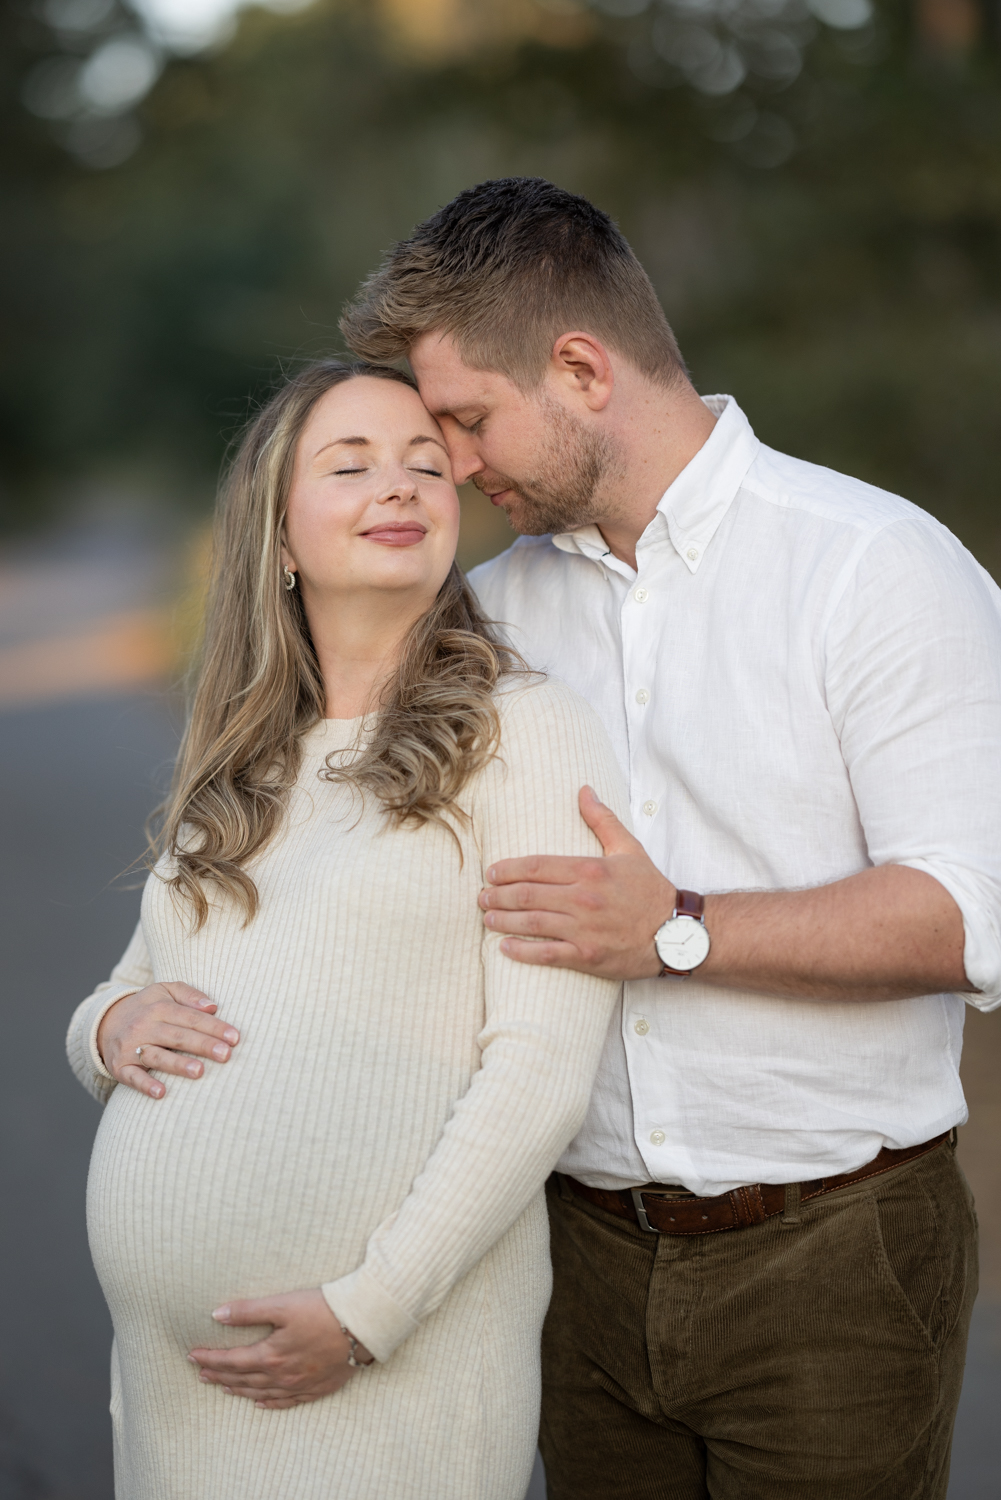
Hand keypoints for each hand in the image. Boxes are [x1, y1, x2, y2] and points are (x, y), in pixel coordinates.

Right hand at [96, 983, 239, 1099]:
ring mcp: (131, 1047)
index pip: (191, 1017)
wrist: (106, 1022)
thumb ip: (189, 995)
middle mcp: (144, 1026)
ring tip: (200, 1071)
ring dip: (178, 1064)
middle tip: (225, 1054)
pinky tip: (161, 1092)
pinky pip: (133, 1077)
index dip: (214, 1027)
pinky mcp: (120, 1067)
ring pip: (157, 1056)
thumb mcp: (165, 991)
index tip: (234, 1037)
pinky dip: (145, 1085)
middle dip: (203, 1045)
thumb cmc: (147, 1008)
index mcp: (159, 1007)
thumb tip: (213, 1006)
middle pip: (178, 1036)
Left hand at [189, 1289, 372, 1408]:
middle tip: (201, 1373)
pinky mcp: (316, 1388)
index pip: (232, 1360)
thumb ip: (249, 1311)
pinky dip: (269, 1403)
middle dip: (219, 1374)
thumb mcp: (283, 1304)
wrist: (362, 1325)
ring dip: (239, 1390)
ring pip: (261, 1392)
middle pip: (243, 1378)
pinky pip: (286, 1402)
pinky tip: (260, 1402)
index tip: (192, 1356)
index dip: (210, 1358)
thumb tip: (217, 1314)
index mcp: (271, 1355)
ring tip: (223, 1386)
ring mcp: (300, 1385)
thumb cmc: (323, 1309)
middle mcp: (282, 1375)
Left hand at [478, 786, 674, 980]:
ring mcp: (584, 929)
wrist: (676, 933)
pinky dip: (522, 951)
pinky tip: (504, 947)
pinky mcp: (587, 956)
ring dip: (503, 920)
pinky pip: (547, 953)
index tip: (491, 872)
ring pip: (532, 923)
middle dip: (498, 895)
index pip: (537, 866)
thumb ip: (602, 820)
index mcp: (589, 870)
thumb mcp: (629, 849)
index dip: (508, 869)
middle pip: (527, 895)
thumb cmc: (651, 890)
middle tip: (481, 896)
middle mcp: (583, 899)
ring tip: (487, 917)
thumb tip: (584, 790)